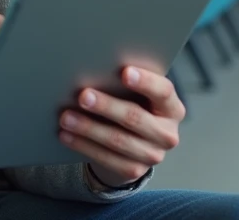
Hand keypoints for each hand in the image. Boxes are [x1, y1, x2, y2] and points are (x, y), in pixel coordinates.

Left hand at [58, 67, 184, 187]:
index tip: (124, 72)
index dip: (146, 81)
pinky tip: (67, 135)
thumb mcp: (139, 95)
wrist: (135, 143)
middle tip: (83, 96)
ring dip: (88, 128)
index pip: (164, 91)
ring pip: (117, 140)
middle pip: (135, 117)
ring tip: (66, 117)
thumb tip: (98, 68)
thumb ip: (129, 83)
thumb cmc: (135, 106)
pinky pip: (106, 158)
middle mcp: (167, 133)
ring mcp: (153, 155)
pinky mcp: (134, 170)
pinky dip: (83, 145)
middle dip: (106, 106)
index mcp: (172, 108)